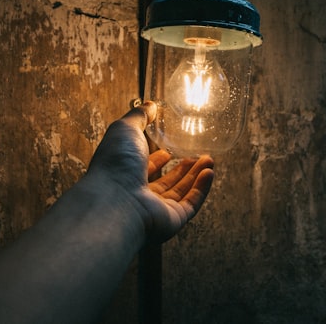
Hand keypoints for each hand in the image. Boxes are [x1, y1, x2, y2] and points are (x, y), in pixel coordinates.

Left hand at [85, 101, 214, 241]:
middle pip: (166, 182)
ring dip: (196, 175)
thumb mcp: (125, 129)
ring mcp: (156, 209)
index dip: (157, 159)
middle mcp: (139, 194)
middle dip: (182, 168)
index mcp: (125, 175)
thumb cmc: (115, 165)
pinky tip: (210, 172)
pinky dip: (202, 189)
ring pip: (181, 192)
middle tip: (197, 155)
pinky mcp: (172, 220)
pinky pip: (191, 204)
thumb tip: (150, 104)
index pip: (144, 168)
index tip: (170, 149)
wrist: (116, 200)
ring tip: (209, 159)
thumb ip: (139, 116)